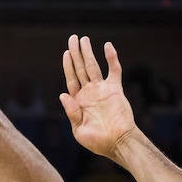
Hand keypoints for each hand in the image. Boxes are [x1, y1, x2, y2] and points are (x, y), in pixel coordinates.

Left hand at [60, 36, 136, 159]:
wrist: (118, 143)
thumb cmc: (98, 142)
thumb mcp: (79, 130)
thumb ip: (71, 112)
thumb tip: (62, 94)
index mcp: (79, 102)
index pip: (71, 80)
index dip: (68, 66)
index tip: (66, 53)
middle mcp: (90, 93)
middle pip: (80, 69)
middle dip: (76, 53)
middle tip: (73, 38)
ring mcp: (102, 90)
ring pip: (93, 66)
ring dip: (88, 53)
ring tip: (83, 39)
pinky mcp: (116, 89)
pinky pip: (114, 70)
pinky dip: (111, 58)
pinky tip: (107, 46)